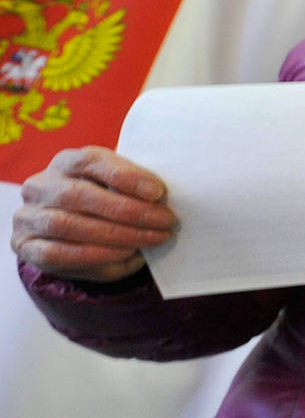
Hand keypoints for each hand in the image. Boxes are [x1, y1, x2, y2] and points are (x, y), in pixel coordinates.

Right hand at [11, 146, 174, 281]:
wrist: (69, 230)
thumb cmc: (104, 200)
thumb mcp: (117, 186)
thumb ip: (133, 186)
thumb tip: (163, 199)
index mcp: (65, 162)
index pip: (91, 161)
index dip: (125, 176)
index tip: (159, 192)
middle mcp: (41, 186)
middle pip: (80, 195)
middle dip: (129, 211)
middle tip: (165, 221)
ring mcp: (29, 216)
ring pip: (69, 225)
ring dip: (117, 235)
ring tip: (152, 239)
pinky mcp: (26, 246)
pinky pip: (59, 254)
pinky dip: (98, 256)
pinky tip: (127, 254)